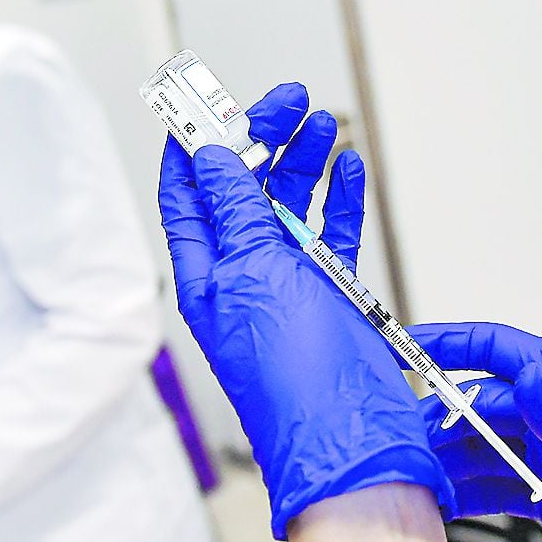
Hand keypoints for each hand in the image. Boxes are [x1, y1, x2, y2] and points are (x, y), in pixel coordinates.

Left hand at [157, 82, 448, 539]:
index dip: (194, 142)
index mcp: (206, 273)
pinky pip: (334, 237)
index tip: (206, 98)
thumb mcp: (255, 274)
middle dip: (262, 140)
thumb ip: (236, 211)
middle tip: (287, 100)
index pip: (187, 192)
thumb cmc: (297, 381)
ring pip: (291, 208)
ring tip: (322, 122)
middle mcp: (244, 277)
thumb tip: (210, 157)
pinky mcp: (334, 299)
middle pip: (244, 190)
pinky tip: (348, 172)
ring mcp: (290, 288)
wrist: (353, 444)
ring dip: (304, 163)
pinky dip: (341, 201)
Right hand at [411, 321, 541, 541]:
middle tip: (393, 434)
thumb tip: (531, 383)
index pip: (507, 352)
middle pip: (486, 404)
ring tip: (406, 471)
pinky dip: (474, 495)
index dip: (453, 346)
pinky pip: (508, 491)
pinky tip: (445, 501)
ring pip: (490, 449)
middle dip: (437, 413)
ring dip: (450, 457)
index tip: (403, 346)